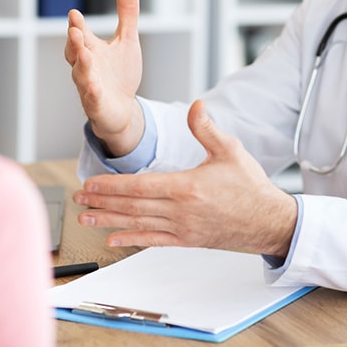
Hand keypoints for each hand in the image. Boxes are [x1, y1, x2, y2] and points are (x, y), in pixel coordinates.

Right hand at [64, 0, 143, 154]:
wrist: (121, 109)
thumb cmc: (120, 74)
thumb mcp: (127, 40)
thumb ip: (127, 14)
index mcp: (91, 50)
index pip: (81, 34)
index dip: (77, 25)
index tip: (74, 13)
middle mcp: (86, 66)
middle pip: (75, 53)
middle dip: (75, 42)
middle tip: (75, 30)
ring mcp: (89, 86)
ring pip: (81, 75)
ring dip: (81, 65)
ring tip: (84, 54)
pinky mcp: (97, 105)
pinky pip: (92, 99)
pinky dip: (92, 93)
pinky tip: (94, 88)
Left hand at [73, 100, 298, 256]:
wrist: (269, 221)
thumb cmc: (250, 185)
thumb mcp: (230, 150)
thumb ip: (206, 128)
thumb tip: (195, 105)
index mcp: (187, 186)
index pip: (139, 186)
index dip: (111, 185)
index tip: (90, 183)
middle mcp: (180, 210)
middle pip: (132, 206)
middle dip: (101, 202)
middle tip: (77, 198)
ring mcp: (182, 228)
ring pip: (137, 224)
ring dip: (108, 221)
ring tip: (85, 218)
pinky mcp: (187, 241)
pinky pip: (153, 241)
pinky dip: (131, 239)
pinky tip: (113, 239)